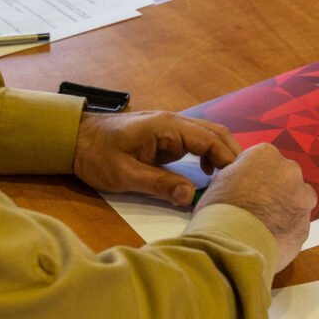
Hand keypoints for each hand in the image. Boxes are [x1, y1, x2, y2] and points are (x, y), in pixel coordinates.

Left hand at [73, 111, 240, 205]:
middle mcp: (174, 122)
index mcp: (167, 127)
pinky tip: (209, 174)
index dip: (228, 159)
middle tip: (243, 183)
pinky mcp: (167, 137)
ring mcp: (171, 128)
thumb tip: (190, 196)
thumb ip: (158, 184)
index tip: (240, 181)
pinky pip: (197, 142)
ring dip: (223, 154)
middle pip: (216, 133)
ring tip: (231, 181)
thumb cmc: (96, 154)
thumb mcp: (124, 174)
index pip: (210, 139)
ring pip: (209, 136)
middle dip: (232, 156)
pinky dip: (210, 155)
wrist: (75, 139)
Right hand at [195, 144, 314, 267]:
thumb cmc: (219, 210)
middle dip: (274, 190)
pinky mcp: (306, 226)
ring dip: (284, 209)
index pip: (262, 160)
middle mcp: (290, 171)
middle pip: (284, 178)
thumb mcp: (220, 181)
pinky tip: (269, 240)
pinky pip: (297, 226)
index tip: (243, 190)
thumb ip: (238, 175)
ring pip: (296, 201)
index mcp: (265, 155)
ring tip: (263, 226)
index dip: (251, 177)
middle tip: (255, 208)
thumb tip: (242, 182)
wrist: (233, 245)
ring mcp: (302, 199)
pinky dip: (286, 231)